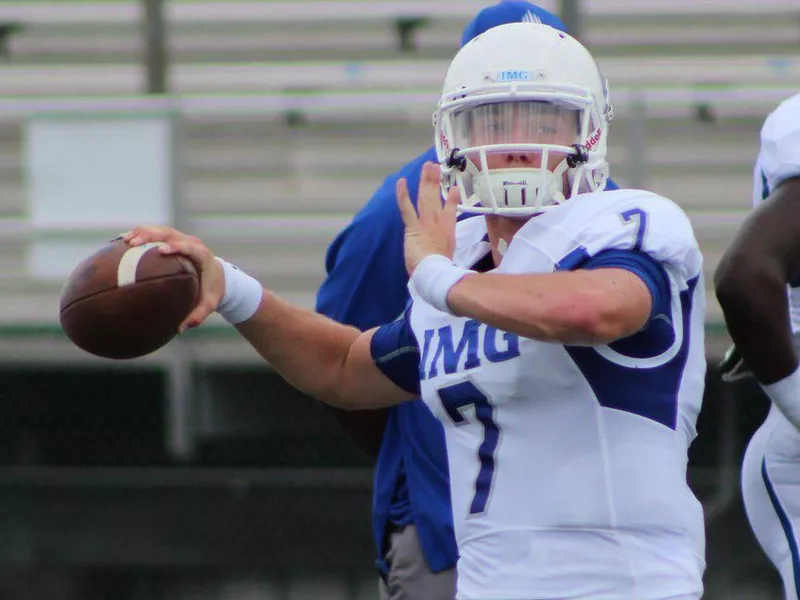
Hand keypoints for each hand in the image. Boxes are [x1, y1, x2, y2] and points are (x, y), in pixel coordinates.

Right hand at [122, 226, 223, 331]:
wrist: (217, 276)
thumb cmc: (211, 290)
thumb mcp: (209, 304)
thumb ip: (197, 315)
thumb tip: (180, 329)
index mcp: (201, 255)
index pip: (188, 246)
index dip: (176, 246)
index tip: (161, 250)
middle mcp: (190, 242)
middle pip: (169, 233)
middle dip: (151, 235)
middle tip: (133, 243)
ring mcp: (180, 239)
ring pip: (160, 230)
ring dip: (142, 232)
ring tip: (124, 240)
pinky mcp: (171, 240)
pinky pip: (155, 234)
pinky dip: (140, 235)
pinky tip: (122, 241)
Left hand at [396, 161, 459, 276]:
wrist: (433, 271)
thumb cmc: (441, 267)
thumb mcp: (449, 253)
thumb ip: (447, 245)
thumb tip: (445, 244)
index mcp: (448, 228)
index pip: (452, 209)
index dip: (453, 198)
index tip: (455, 188)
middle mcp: (438, 222)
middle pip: (437, 198)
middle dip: (435, 181)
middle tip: (435, 166)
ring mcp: (426, 222)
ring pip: (426, 197)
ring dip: (426, 180)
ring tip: (427, 166)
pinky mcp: (414, 227)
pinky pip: (407, 208)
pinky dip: (403, 195)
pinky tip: (401, 182)